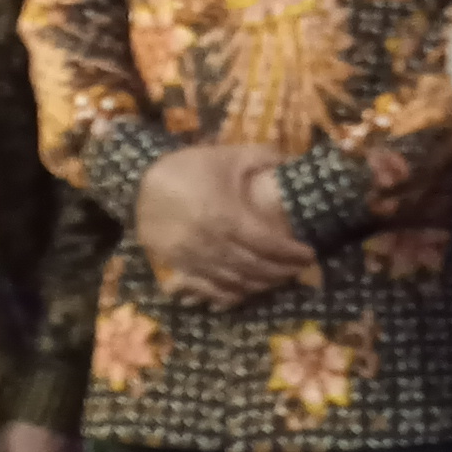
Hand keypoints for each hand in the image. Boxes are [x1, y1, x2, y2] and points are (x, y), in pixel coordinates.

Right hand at [137, 145, 317, 306]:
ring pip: (236, 282)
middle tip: (299, 269)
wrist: (141, 182)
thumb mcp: (227, 157)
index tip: (310, 255)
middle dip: (282, 271)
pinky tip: (245, 291)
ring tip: (278, 279)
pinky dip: (230, 295)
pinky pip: (209, 290)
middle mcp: (213, 243)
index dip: (292, 253)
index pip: (269, 244)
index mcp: (228, 216)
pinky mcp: (178, 267)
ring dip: (261, 285)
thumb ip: (263, 157)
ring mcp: (194, 259)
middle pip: (256, 267)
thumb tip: (291, 161)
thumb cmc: (189, 168)